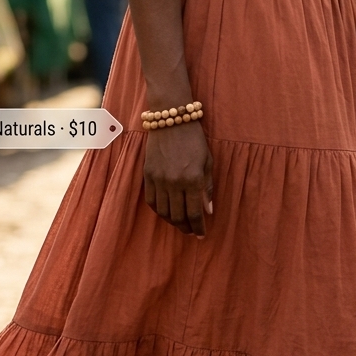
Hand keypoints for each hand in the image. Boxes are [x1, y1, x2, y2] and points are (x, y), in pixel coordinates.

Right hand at [144, 121, 213, 237]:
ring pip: (164, 212)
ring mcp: (159, 180)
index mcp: (193, 179)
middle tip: (191, 231)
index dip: (199, 227)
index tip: (201, 235)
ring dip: (172, 221)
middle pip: (178, 216)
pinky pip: (152, 201)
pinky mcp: (148, 175)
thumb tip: (208, 210)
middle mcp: (175, 183)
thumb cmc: (194, 140)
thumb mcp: (207, 162)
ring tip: (180, 223)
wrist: (171, 120)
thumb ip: (207, 187)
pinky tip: (166, 212)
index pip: (195, 213)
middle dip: (186, 228)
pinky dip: (159, 210)